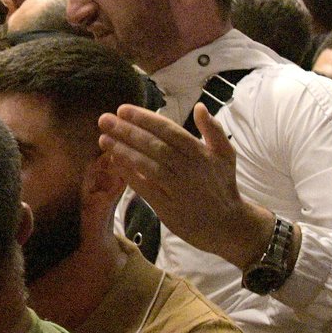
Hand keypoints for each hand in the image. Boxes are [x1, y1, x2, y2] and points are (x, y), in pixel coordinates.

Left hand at [98, 103, 271, 270]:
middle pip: (154, 145)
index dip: (145, 119)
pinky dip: (129, 175)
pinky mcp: (168, 208)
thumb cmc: (223, 187)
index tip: (123, 109)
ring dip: (124, 151)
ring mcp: (177, 189)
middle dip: (128, 131)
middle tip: (105, 120)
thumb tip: (199, 107)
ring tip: (103, 139)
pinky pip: (145, 188)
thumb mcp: (225, 155)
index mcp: (200, 153)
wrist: (227, 225)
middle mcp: (188, 168)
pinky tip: (114, 163)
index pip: (168, 130)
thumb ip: (213, 129)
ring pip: (148, 165)